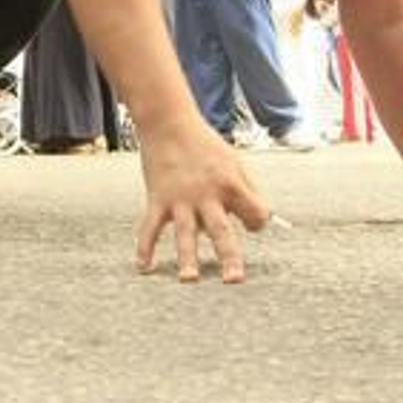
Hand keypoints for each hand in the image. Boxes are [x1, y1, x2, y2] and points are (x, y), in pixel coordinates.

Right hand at [134, 119, 270, 282]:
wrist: (168, 123)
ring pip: (184, 233)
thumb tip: (259, 219)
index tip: (252, 224)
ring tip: (189, 279)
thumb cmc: (205, 144)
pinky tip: (143, 267)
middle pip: (220, 229)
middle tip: (234, 279)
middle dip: (229, 256)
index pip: (254, 211)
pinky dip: (144, 247)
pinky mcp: (157, 198)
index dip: (257, 220)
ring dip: (187, 258)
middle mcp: (206, 193)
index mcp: (230, 183)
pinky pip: (150, 227)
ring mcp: (180, 198)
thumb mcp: (234, 162)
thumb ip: (246, 190)